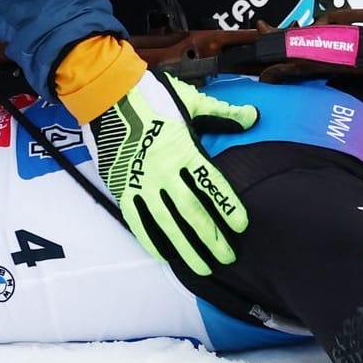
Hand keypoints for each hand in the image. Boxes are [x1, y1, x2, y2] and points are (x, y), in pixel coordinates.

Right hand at [88, 71, 256, 275]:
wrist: (109, 95)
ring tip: (202, 267)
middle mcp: (165, 171)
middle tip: (227, 257)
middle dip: (212, 237)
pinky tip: (166, 256)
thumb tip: (253, 116)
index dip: (228, 207)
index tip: (242, 225)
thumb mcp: (191, 101)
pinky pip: (138, 220)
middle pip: (193, 212)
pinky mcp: (123, 188)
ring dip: (186, 247)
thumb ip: (222, 113)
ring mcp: (142, 183)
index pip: (211, 185)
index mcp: (184, 150)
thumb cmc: (152, 96)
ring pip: (167, 223)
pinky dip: (152, 240)